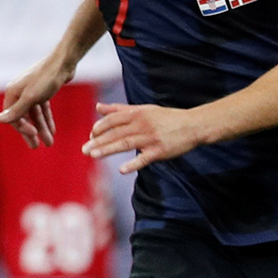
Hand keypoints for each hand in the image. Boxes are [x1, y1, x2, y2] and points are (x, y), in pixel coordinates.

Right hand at [0, 56, 74, 147]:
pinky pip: (42, 108)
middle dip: (30, 133)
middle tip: (36, 147)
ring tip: (50, 143)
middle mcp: (19, 92)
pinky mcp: (42, 90)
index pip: (13, 117)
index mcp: (12, 93)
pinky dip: (47, 119)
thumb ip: (17, 110)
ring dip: (42, 128)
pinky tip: (53, 130)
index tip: (34, 135)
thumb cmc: (47, 78)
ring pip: (35, 114)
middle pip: (23, 117)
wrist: (65, 62)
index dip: (22, 128)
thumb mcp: (31, 97)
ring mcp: (31, 91)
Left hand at [83, 103, 203, 173]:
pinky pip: (144, 158)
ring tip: (94, 155)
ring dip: (108, 150)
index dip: (101, 127)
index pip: (114, 119)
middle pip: (116, 133)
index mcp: (139, 113)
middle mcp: (143, 125)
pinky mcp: (160, 151)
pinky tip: (122, 170)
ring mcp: (151, 138)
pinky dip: (133, 164)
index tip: (91, 135)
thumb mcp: (144, 110)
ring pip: (125, 144)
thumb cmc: (167, 118)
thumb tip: (98, 107)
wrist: (193, 125)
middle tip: (84, 150)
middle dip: (99, 141)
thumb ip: (120, 109)